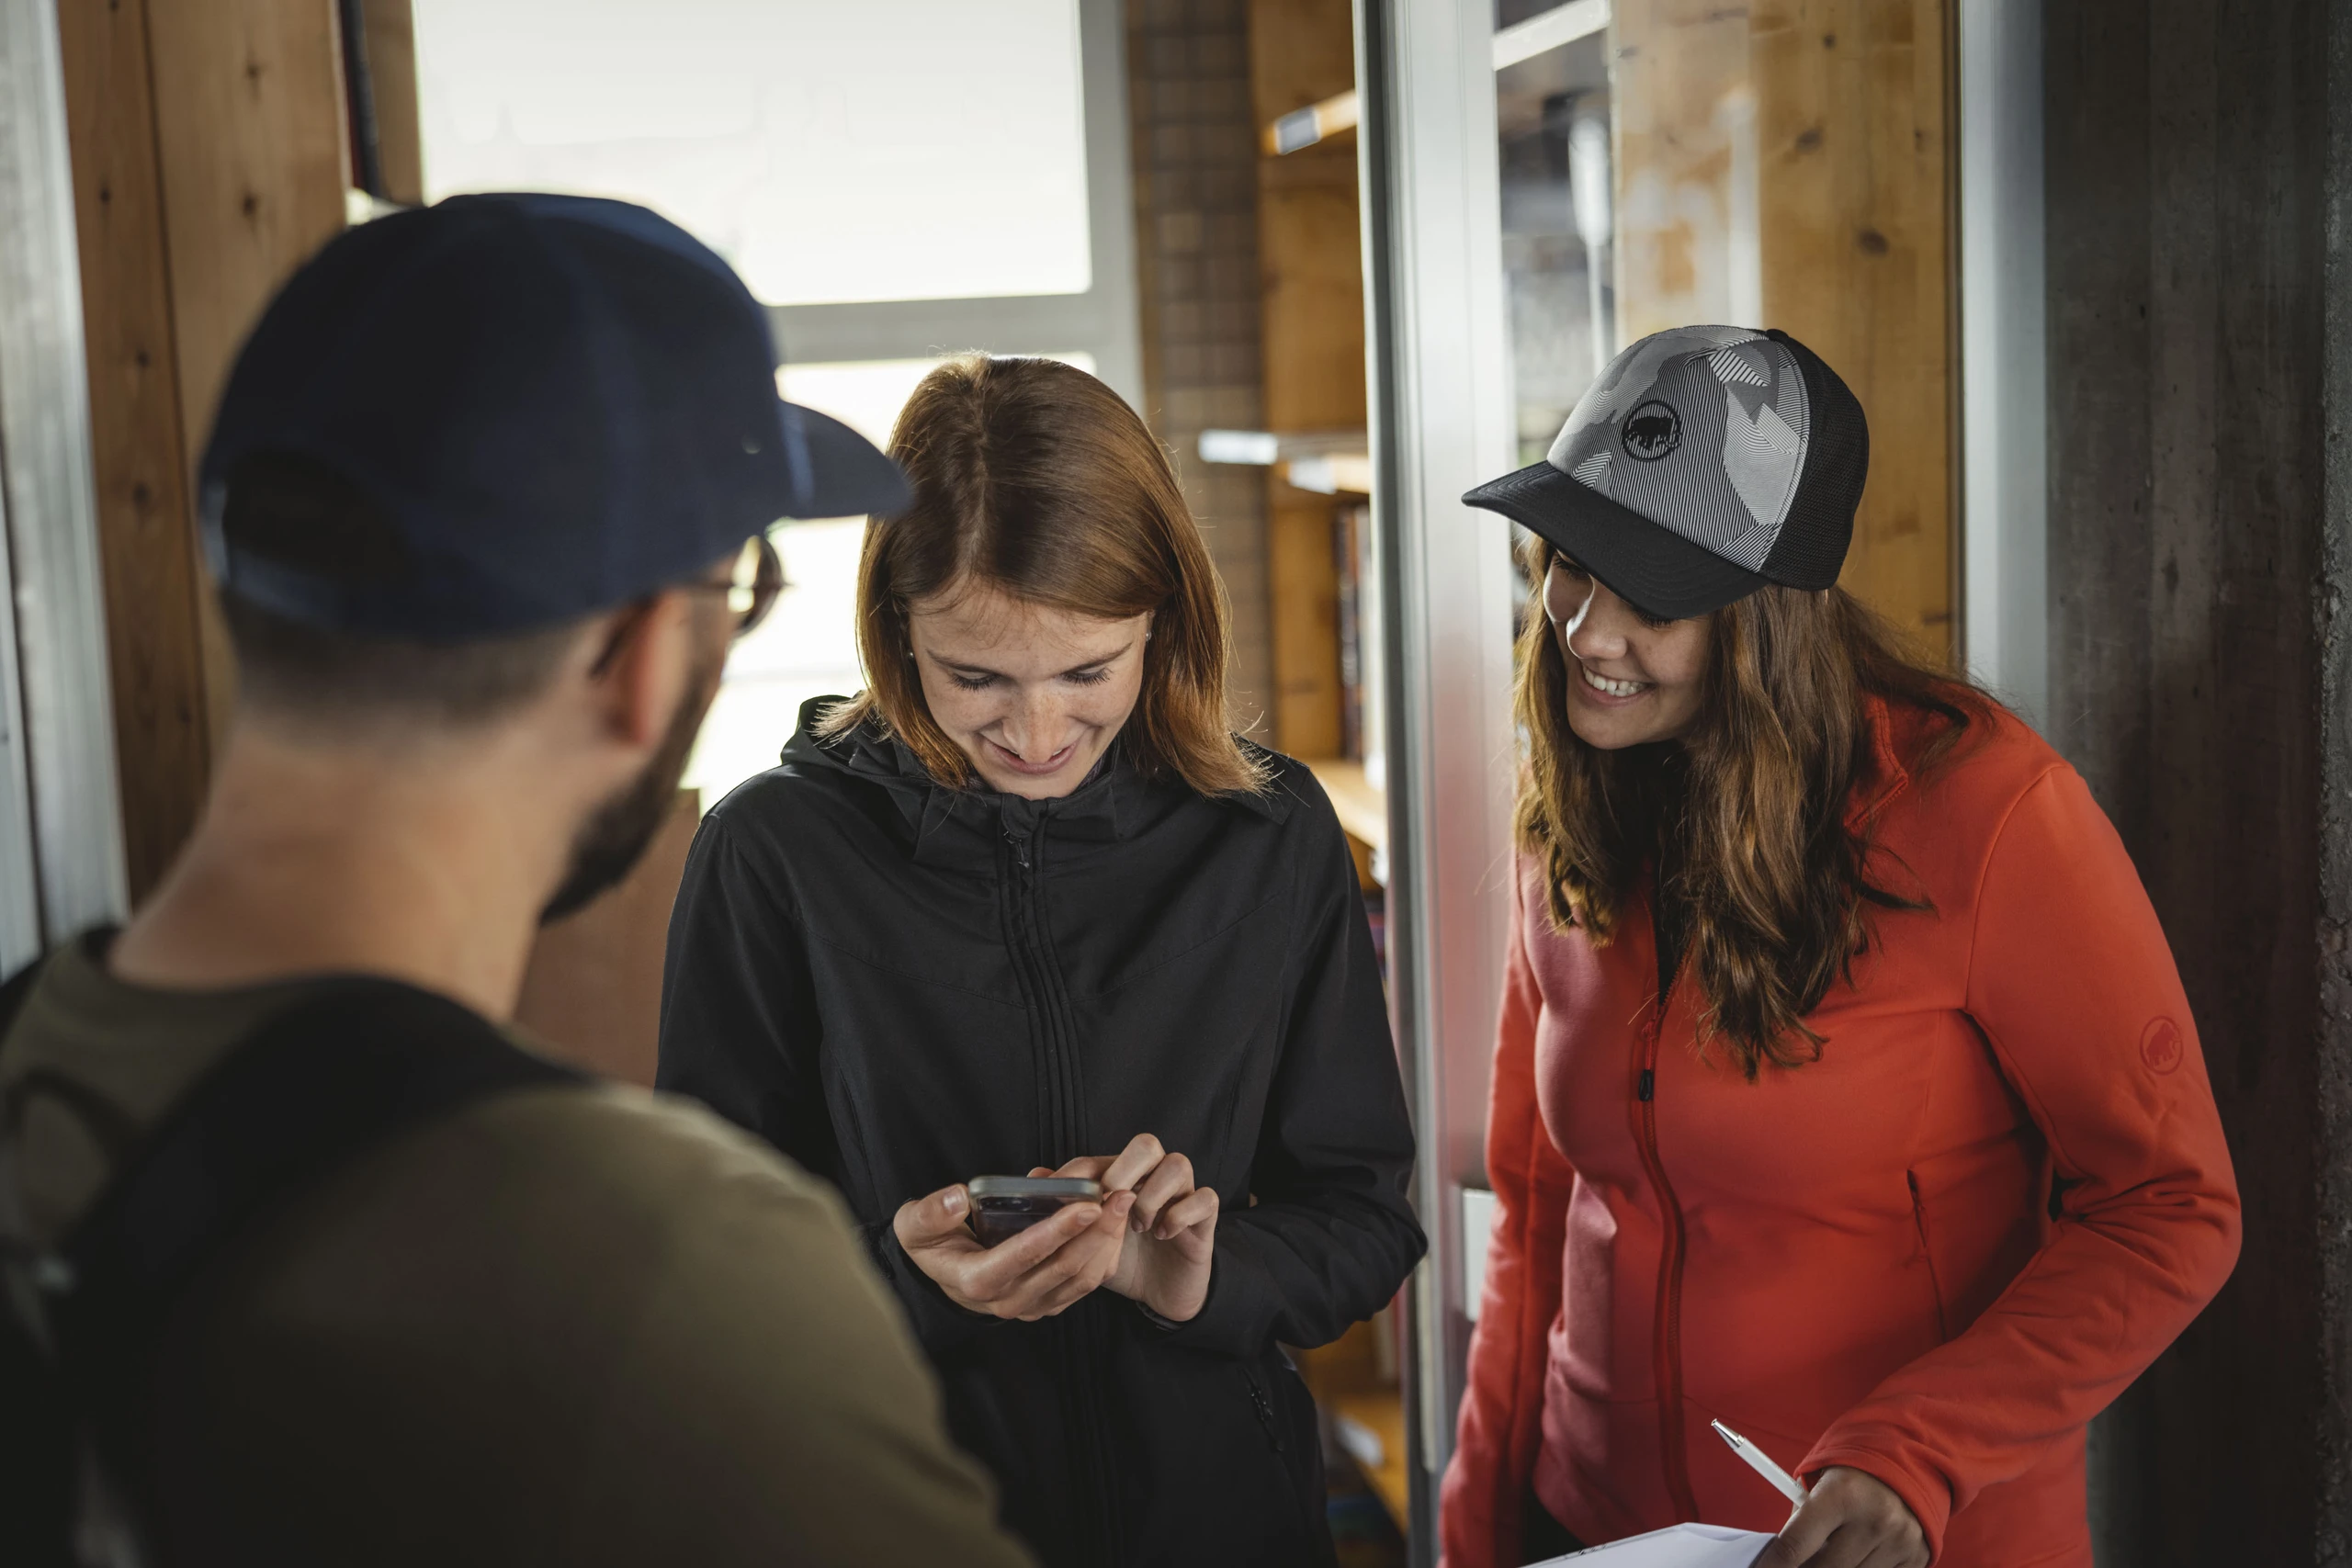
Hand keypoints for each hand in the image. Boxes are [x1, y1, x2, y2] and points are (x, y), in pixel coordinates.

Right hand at [893, 1180, 1133, 1320]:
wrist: (938, 1272)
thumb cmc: (929, 1242)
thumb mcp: (914, 1225)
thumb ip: (930, 1213)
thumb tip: (956, 1198)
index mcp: (977, 1281)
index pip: (1025, 1254)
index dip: (1059, 1230)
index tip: (1088, 1205)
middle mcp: (1008, 1301)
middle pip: (1063, 1267)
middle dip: (1097, 1231)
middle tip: (1119, 1196)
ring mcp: (1031, 1306)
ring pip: (1081, 1279)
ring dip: (1107, 1242)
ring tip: (1123, 1205)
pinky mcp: (1047, 1304)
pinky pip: (1084, 1285)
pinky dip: (1104, 1256)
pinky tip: (1116, 1226)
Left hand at [1031, 1133, 1218, 1322]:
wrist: (1162, 1294)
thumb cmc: (1124, 1261)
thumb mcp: (1088, 1240)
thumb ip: (1065, 1210)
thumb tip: (1035, 1179)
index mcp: (1127, 1179)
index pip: (1105, 1156)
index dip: (1086, 1172)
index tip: (1071, 1200)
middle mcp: (1156, 1178)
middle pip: (1147, 1144)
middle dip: (1123, 1171)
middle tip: (1111, 1204)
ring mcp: (1183, 1195)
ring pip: (1178, 1164)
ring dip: (1152, 1196)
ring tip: (1138, 1226)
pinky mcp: (1205, 1218)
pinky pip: (1205, 1198)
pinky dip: (1180, 1215)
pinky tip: (1162, 1234)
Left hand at [1753, 1468, 1927, 1567]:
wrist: (1910, 1461)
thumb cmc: (1854, 1473)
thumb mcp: (1821, 1481)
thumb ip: (1803, 1517)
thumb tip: (1786, 1557)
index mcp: (1841, 1494)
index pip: (1796, 1544)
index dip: (1775, 1563)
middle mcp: (1873, 1519)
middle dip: (1806, 1566)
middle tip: (1801, 1558)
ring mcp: (1899, 1541)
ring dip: (1835, 1567)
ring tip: (1834, 1550)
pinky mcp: (1917, 1557)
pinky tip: (1860, 1553)